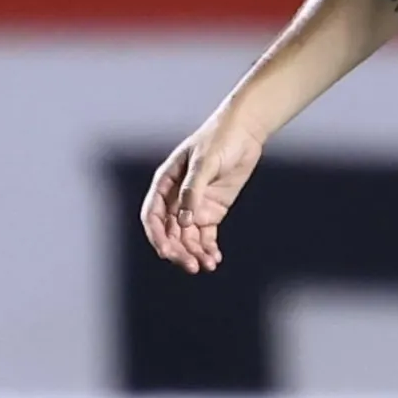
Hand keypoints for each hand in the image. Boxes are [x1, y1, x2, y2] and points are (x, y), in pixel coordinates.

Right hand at [139, 114, 265, 273]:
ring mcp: (194, 206)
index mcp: (165, 183)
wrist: (245, 132)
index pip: (153, 216)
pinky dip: (208, 248)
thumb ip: (192, 191)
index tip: (166, 252)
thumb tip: (184, 221)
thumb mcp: (204, 162)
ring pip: (188, 238)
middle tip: (192, 265)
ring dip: (194, 254)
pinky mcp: (212, 211)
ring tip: (207, 265)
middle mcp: (176, 198)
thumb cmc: (219, 139)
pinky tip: (214, 259)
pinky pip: (206, 236)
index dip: (157, 236)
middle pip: (170, 232)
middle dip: (178, 251)